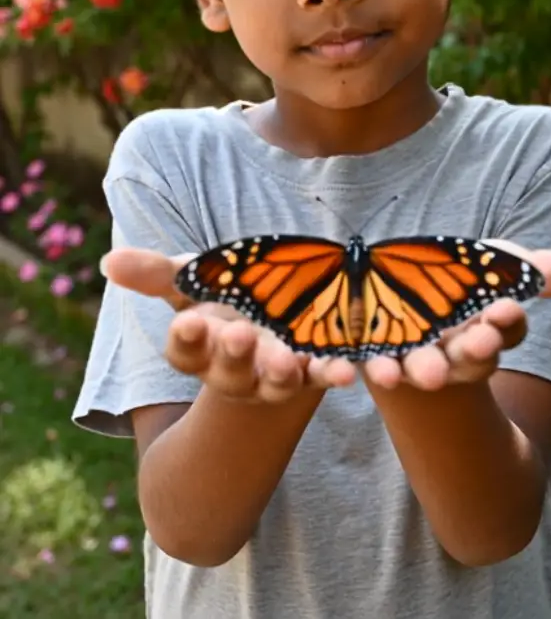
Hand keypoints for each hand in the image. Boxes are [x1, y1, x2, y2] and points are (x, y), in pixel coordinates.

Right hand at [101, 248, 357, 402]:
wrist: (276, 305)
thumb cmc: (226, 292)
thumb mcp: (193, 277)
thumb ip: (155, 273)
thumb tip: (108, 262)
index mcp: (200, 346)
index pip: (184, 350)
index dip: (186, 339)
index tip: (189, 322)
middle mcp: (233, 369)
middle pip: (229, 371)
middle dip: (234, 355)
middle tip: (240, 335)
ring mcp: (274, 374)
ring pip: (275, 382)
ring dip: (281, 373)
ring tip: (287, 361)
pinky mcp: (314, 370)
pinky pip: (323, 375)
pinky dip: (334, 373)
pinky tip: (347, 370)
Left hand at [363, 240, 550, 391]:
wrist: (398, 290)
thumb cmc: (459, 282)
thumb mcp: (498, 268)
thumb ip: (539, 272)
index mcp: (481, 335)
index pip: (501, 333)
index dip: (505, 325)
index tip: (506, 311)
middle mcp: (445, 353)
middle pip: (460, 360)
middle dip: (469, 354)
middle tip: (477, 344)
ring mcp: (403, 356)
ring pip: (407, 369)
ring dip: (407, 371)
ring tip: (404, 373)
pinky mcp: (361, 352)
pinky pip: (355, 364)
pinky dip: (350, 368)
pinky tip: (346, 369)